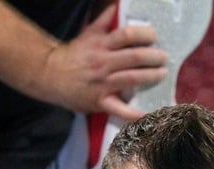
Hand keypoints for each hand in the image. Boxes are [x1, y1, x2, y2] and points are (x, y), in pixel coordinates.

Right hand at [43, 5, 167, 118]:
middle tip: (164, 57)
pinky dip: (136, 114)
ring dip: (152, 76)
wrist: (49, 76)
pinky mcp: (100, 102)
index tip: (154, 36)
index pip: (127, 35)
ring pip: (133, 79)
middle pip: (135, 57)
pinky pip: (120, 110)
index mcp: (101, 45)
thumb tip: (117, 5)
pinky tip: (149, 114)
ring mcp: (102, 84)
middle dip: (155, 56)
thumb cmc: (72, 55)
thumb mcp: (87, 34)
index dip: (144, 34)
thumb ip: (104, 21)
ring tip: (162, 74)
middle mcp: (103, 63)